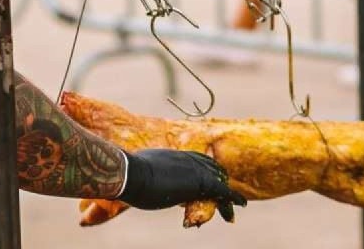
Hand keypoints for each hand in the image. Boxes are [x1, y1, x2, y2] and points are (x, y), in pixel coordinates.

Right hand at [118, 148, 246, 220]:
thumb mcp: (134, 171)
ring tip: (235, 207)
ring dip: (226, 195)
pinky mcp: (201, 183)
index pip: (195, 159)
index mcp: (172, 155)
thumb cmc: (126, 173)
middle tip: (223, 195)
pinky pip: (223, 192)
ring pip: (218, 181)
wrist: (131, 173)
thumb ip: (138, 172)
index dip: (203, 169)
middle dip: (218, 180)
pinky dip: (233, 199)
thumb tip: (124, 175)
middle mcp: (186, 158)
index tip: (207, 179)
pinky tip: (240, 206)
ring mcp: (195, 170)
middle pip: (210, 167)